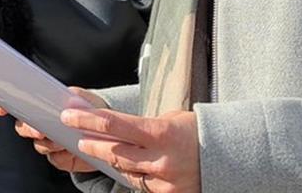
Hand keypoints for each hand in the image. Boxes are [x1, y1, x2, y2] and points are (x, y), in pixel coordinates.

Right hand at [0, 87, 106, 173]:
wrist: (109, 132)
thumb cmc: (93, 110)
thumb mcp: (83, 97)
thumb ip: (71, 96)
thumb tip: (61, 103)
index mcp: (43, 104)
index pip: (17, 104)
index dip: (4, 106)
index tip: (0, 109)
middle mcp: (42, 123)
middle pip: (22, 127)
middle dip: (28, 129)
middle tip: (40, 129)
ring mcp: (50, 141)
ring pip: (38, 145)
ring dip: (49, 143)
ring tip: (63, 138)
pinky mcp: (59, 157)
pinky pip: (53, 159)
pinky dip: (62, 155)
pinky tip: (71, 148)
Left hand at [61, 107, 200, 192]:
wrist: (232, 156)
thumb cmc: (197, 132)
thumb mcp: (170, 119)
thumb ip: (143, 126)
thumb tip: (112, 126)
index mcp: (160, 132)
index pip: (114, 125)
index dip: (88, 120)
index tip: (69, 116)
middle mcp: (161, 159)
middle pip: (114, 152)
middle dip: (92, 144)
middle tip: (77, 136)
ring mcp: (165, 181)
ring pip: (126, 171)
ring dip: (111, 160)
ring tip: (100, 149)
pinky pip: (143, 185)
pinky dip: (137, 175)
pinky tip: (134, 165)